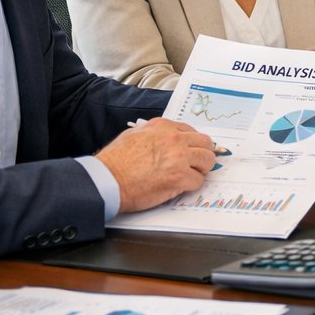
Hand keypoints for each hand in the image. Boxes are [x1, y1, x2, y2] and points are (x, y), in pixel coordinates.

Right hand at [96, 119, 214, 212]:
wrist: (106, 180)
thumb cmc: (114, 161)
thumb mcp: (133, 135)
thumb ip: (153, 133)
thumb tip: (163, 138)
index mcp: (163, 127)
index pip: (191, 130)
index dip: (192, 143)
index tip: (192, 150)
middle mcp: (174, 139)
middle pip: (205, 143)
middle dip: (202, 154)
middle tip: (197, 163)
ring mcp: (179, 157)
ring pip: (207, 160)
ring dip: (201, 169)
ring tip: (191, 175)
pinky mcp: (179, 177)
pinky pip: (198, 180)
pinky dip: (192, 185)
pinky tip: (180, 187)